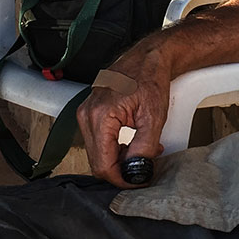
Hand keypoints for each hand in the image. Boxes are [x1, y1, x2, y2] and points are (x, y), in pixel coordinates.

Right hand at [76, 40, 171, 186]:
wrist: (149, 58)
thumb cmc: (151, 79)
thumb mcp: (153, 117)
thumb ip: (143, 149)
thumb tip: (134, 172)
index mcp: (100, 116)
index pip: (102, 164)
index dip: (120, 179)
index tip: (137, 181)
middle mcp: (86, 114)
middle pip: (96, 161)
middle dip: (120, 169)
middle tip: (144, 164)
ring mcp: (85, 112)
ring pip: (96, 152)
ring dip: (117, 158)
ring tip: (141, 151)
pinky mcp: (89, 111)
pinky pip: (97, 140)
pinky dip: (113, 147)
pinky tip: (131, 142)